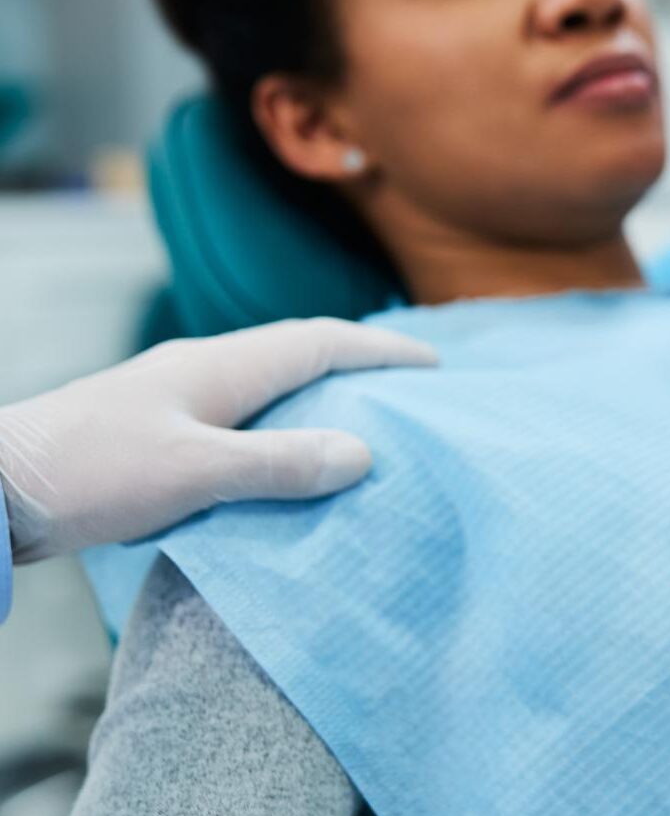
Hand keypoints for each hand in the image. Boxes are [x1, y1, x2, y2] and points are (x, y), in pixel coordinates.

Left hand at [0, 318, 436, 561]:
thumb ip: (278, 463)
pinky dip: (286, 428)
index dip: (381, 351)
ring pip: (272, 386)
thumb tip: (363, 453)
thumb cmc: (91, 473)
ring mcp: (180, 398)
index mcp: (220, 367)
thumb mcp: (194, 472)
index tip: (431, 365)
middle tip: (408, 393)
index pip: (320, 342)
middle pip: (300, 354)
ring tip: (364, 426)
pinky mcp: (162, 430)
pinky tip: (290, 462)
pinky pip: (247, 417)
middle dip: (360, 366)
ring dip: (322, 397)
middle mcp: (204, 371)